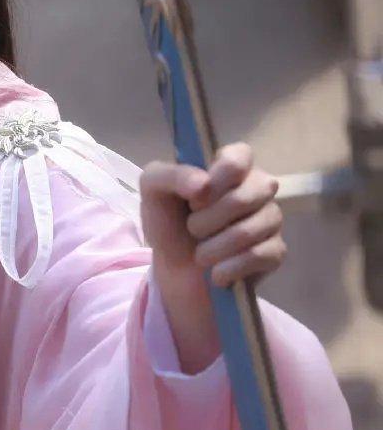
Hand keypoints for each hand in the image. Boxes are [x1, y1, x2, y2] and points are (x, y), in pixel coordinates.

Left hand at [139, 143, 285, 373]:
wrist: (175, 269)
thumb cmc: (169, 222)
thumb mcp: (154, 191)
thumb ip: (171, 176)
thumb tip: (203, 184)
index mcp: (230, 165)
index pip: (240, 156)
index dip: (217, 179)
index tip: (195, 199)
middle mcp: (257, 187)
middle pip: (247, 195)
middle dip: (209, 220)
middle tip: (192, 229)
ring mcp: (270, 218)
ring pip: (252, 229)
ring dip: (215, 247)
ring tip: (200, 255)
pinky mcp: (275, 251)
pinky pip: (261, 255)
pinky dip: (231, 268)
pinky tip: (217, 273)